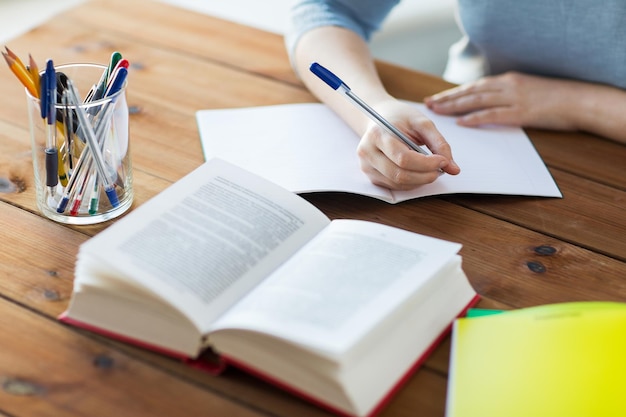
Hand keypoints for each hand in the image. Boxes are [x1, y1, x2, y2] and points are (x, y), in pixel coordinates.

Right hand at [356, 99, 460, 189]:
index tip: (443, 161)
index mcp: (377, 134)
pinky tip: (418, 172)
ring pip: (398, 184)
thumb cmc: (401, 118)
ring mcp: (366, 166)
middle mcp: (367, 152)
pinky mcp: (371, 175)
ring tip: (431, 170)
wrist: (378, 117)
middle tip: (440, 169)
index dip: (427, 164)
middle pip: (400, 174)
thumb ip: (439, 143)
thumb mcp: (422, 123)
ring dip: (420, 181)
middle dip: (425, 176)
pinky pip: (394, 186)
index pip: (403, 158)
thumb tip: (453, 169)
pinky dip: (411, 183)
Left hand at [424, 72, 579, 130]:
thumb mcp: (527, 90)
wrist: (578, 100)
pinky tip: (462, 123)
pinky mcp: (521, 112)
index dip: (453, 93)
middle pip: (470, 92)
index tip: (436, 98)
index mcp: (508, 80)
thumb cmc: (554, 99)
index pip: (474, 87)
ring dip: (455, 107)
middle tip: (428, 104)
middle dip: (447, 99)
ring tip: (438, 111)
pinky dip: (475, 118)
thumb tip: (487, 106)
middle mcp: (507, 86)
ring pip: (477, 101)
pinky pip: (493, 115)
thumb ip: (507, 96)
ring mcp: (514, 98)